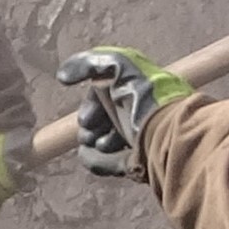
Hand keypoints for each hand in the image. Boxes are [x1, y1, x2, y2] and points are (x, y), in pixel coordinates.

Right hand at [59, 47, 194, 178]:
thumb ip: (88, 64)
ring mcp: (137, 140)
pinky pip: (107, 164)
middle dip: (89, 126)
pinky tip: (97, 156)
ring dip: (92, 143)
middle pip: (100, 120)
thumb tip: (62, 77)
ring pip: (100, 143)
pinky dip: (98, 161)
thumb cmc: (144, 96)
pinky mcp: (136, 163)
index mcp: (136, 89)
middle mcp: (137, 113)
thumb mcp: (117, 65)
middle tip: (90, 131)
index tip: (87, 117)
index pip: (105, 95)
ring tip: (101, 144)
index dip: (90, 104)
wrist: (166, 132)